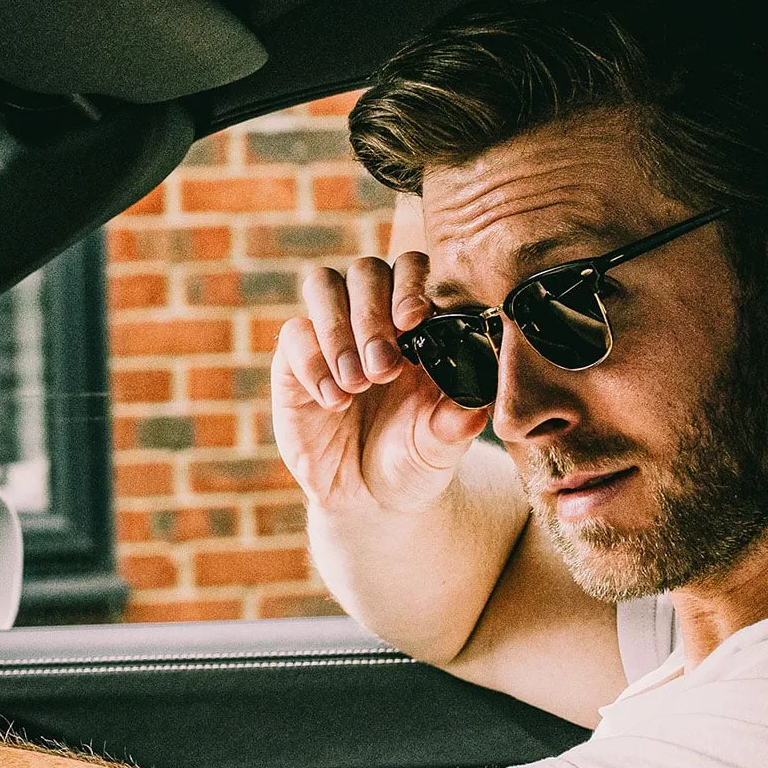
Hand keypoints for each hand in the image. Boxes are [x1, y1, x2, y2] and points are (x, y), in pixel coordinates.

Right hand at [271, 253, 488, 513]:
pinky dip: (313, 362)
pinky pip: (295, 334)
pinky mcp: (293, 362)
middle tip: (383, 368)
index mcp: (417, 324)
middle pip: (366, 271)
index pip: (413, 270)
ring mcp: (330, 336)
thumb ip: (455, 426)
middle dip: (373, 314)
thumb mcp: (439, 447)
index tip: (414, 319)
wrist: (367, 497)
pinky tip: (333, 400)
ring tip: (357, 383)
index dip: (411, 284)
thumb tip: (474, 410)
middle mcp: (372, 318)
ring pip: (323, 285)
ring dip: (339, 328)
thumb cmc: (413, 459)